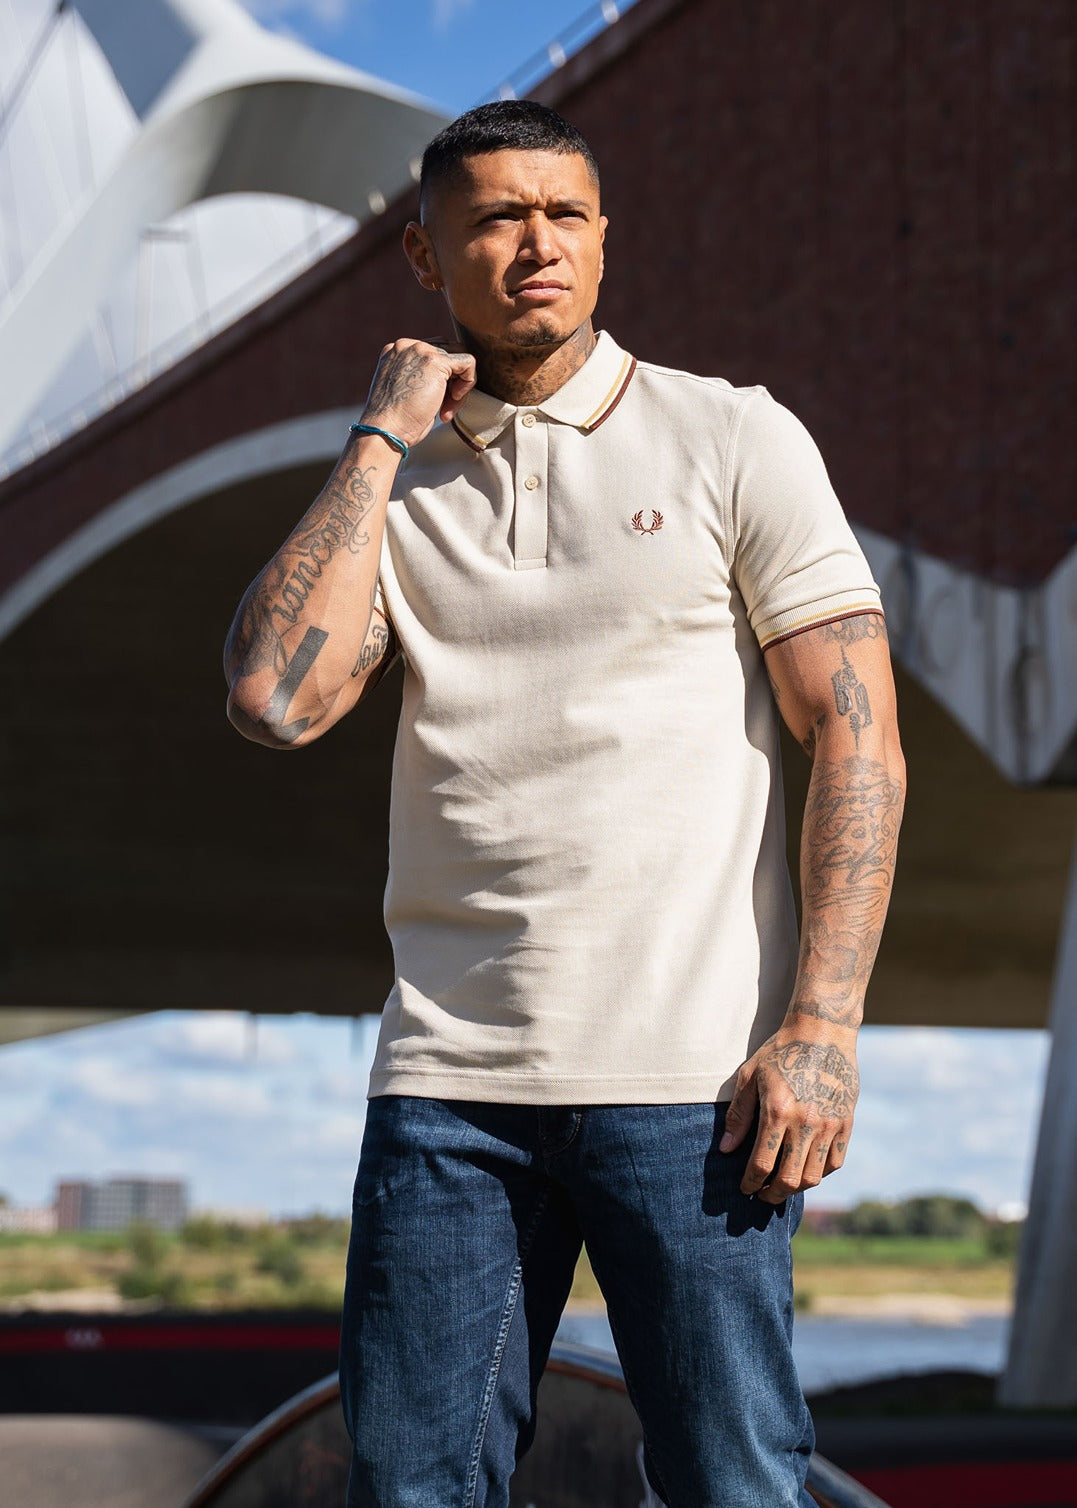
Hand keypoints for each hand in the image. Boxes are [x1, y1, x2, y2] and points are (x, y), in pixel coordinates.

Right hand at [361, 339, 476, 447]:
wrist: (386, 429)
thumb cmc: (396, 421)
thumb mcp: (406, 390)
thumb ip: (422, 376)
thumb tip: (450, 378)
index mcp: (398, 351)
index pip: (433, 353)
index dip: (441, 379)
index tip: (435, 403)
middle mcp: (407, 345)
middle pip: (447, 355)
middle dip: (451, 383)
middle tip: (443, 409)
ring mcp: (421, 350)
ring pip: (458, 360)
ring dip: (459, 387)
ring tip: (445, 409)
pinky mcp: (435, 361)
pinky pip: (468, 363)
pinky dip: (468, 383)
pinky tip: (453, 401)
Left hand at [719, 1026, 858, 1203]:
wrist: (822, 1032)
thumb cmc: (780, 1052)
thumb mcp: (750, 1076)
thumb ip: (738, 1115)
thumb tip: (726, 1149)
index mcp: (777, 1111)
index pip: (761, 1164)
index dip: (750, 1183)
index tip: (744, 1188)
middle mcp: (805, 1123)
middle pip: (789, 1180)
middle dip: (772, 1195)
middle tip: (762, 1195)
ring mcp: (829, 1125)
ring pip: (813, 1177)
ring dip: (795, 1188)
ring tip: (782, 1185)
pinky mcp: (846, 1123)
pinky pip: (834, 1163)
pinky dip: (819, 1173)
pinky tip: (805, 1169)